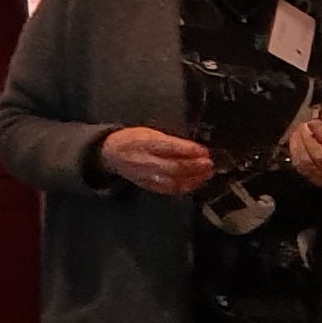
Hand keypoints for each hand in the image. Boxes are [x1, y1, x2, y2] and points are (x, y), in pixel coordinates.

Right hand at [99, 126, 213, 194]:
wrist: (112, 153)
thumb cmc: (134, 139)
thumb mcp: (150, 132)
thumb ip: (171, 141)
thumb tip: (195, 149)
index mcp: (145, 143)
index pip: (170, 148)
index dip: (189, 151)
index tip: (204, 151)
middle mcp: (146, 161)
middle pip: (174, 167)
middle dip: (194, 167)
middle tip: (209, 164)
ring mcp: (146, 176)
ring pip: (173, 181)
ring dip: (193, 179)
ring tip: (206, 174)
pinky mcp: (148, 186)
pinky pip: (169, 190)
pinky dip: (184, 187)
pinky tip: (194, 183)